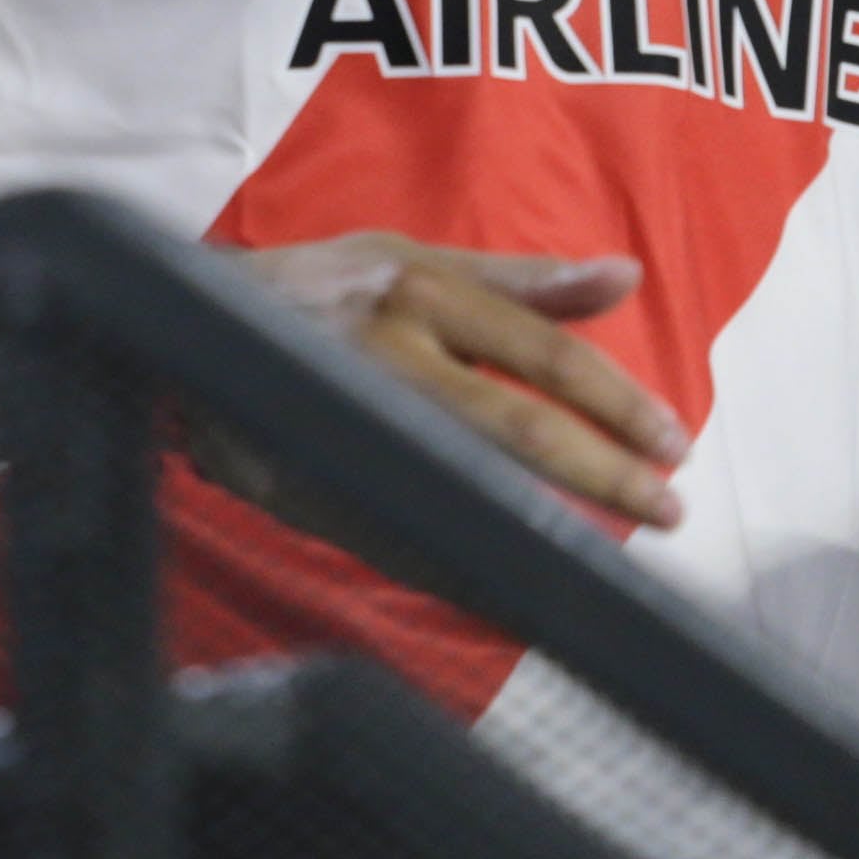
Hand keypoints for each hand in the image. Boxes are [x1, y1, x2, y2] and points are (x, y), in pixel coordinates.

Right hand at [217, 236, 689, 531]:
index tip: (673, 445)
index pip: (540, 353)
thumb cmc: (320, 288)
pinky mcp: (312, 488)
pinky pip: (407, 547)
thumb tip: (627, 276)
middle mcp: (387, 353)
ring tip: (614, 567)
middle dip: (602, 474)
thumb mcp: (411, 258)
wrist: (185, 329)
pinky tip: (523, 600)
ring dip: (548, 537)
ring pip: (466, 492)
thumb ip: (523, 281)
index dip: (614, 401)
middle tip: (670, 510)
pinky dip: (470, 578)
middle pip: (515, 426)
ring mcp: (348, 426)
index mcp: (418, 290)